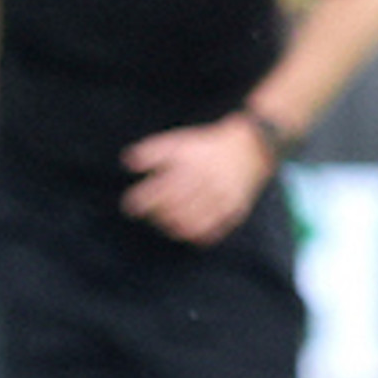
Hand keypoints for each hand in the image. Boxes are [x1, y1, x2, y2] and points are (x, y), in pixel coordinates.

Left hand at [120, 116, 270, 243]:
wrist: (249, 149)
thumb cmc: (206, 148)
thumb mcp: (178, 142)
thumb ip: (152, 151)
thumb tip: (127, 162)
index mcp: (192, 165)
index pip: (160, 188)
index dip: (142, 199)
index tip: (130, 204)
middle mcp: (207, 183)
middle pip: (174, 208)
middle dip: (156, 214)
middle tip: (149, 213)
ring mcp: (222, 199)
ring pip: (192, 223)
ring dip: (172, 227)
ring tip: (165, 222)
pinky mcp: (234, 211)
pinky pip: (213, 232)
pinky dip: (196, 235)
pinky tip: (186, 230)